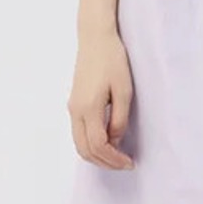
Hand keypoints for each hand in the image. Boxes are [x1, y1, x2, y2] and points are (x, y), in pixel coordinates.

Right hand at [66, 26, 135, 169]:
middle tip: (124, 164)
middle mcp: (76, 111)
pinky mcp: (74, 103)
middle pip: (85, 150)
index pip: (98, 146)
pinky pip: (79, 133)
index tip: (129, 162)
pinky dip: (91, 144)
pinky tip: (108, 141)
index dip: (114, 159)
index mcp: (88, 108)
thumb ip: (119, 118)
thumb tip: (115, 140)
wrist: (95, 39)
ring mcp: (72, 108)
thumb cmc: (112, 60)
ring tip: (117, 156)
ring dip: (97, 155)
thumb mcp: (124, 90)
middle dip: (105, 162)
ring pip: (79, 143)